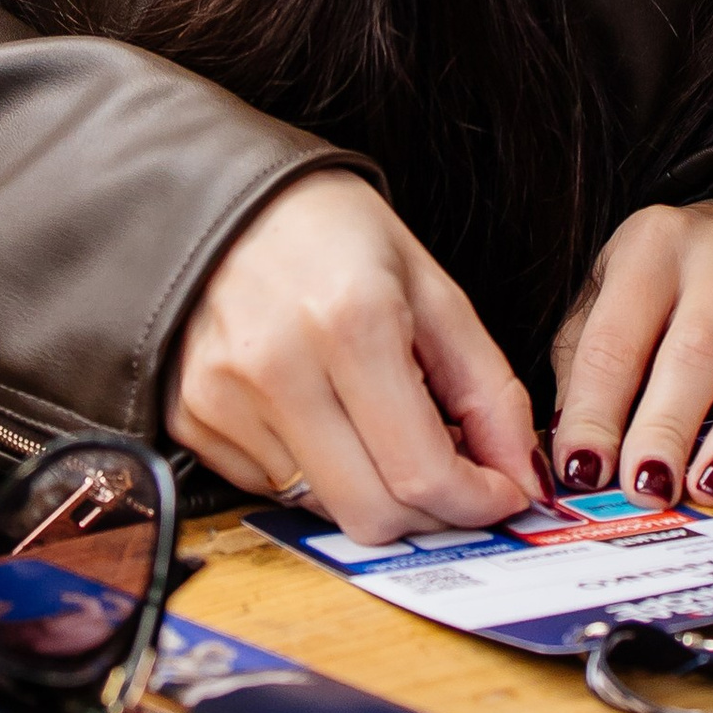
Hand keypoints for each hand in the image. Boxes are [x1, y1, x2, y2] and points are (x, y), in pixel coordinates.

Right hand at [167, 172, 541, 544]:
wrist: (224, 199)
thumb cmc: (333, 233)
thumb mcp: (432, 289)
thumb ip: (489, 390)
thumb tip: (521, 477)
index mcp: (352, 324)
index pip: (422, 472)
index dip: (478, 502)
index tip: (501, 494)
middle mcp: (278, 369)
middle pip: (372, 514)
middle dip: (430, 512)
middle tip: (452, 476)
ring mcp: (223, 399)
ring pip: (325, 509)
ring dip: (371, 487)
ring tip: (378, 425)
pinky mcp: (190, 418)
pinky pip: (274, 489)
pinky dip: (317, 472)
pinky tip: (321, 415)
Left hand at [551, 199, 712, 507]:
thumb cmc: (667, 280)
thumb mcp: (609, 292)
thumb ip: (585, 366)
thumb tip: (577, 456)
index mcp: (653, 245)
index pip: (616, 339)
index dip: (596, 411)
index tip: (584, 471)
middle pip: (698, 348)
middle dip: (669, 425)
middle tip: (648, 488)